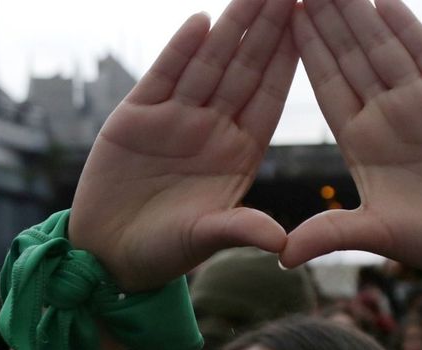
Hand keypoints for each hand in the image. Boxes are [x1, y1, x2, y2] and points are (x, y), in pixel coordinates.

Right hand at [69, 0, 297, 291]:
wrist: (108, 255)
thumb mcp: (205, 241)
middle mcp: (213, 129)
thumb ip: (240, 231)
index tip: (313, 27)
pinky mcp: (137, 116)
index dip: (290, 62)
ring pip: (208, 63)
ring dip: (230, 27)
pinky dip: (179, 49)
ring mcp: (176, 119)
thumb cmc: (164, 252)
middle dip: (268, 29)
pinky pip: (163, 75)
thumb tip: (282, 241)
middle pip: (245, 69)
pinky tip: (200, 21)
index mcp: (240, 154)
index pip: (270, 98)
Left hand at [280, 0, 421, 271]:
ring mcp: (420, 99)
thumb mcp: (377, 234)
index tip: (283, 19)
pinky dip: (404, 25)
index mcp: (360, 141)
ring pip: (382, 45)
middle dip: (326, 20)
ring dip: (357, 12)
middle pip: (349, 56)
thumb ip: (331, 234)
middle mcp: (386, 114)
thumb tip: (281, 257)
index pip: (327, 86)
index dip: (308, 52)